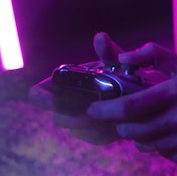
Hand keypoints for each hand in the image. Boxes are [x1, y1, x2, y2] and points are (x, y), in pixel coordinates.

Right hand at [27, 31, 126, 145]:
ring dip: (94, 126)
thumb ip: (108, 51)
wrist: (139, 89)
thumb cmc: (119, 70)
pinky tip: (119, 124)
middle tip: (92, 115)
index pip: (37, 94)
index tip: (54, 102)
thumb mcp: (116, 60)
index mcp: (62, 83)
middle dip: (74, 118)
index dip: (41, 100)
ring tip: (111, 117)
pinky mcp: (95, 133)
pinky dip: (107, 132)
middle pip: (58, 118)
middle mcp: (66, 103)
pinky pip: (95, 138)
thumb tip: (101, 37)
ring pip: (78, 130)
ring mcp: (79, 120)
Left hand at [86, 40, 176, 166]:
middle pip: (132, 130)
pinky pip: (163, 154)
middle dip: (121, 125)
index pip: (129, 106)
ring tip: (155, 124)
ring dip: (142, 136)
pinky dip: (162, 146)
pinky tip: (176, 134)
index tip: (92, 110)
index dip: (105, 110)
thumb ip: (153, 55)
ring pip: (145, 144)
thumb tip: (123, 57)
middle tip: (124, 119)